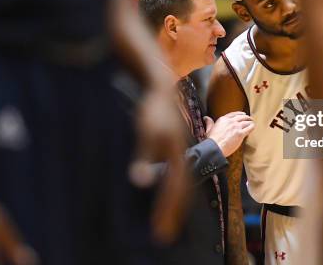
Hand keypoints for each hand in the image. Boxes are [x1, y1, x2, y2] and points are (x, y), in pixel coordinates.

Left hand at [133, 87, 189, 243]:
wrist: (160, 88)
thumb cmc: (152, 110)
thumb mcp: (146, 133)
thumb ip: (145, 157)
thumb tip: (140, 181)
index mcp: (178, 155)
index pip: (175, 190)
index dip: (167, 212)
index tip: (160, 231)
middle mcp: (182, 156)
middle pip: (182, 190)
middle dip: (173, 213)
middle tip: (164, 234)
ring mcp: (180, 152)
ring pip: (181, 183)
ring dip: (173, 203)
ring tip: (166, 219)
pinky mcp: (174, 148)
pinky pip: (176, 174)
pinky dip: (172, 189)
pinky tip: (164, 193)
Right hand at [204, 112, 253, 156]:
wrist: (215, 147)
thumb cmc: (212, 140)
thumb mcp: (209, 129)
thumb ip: (209, 123)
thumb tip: (206, 118)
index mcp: (223, 119)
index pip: (233, 114)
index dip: (239, 113)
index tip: (242, 114)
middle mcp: (230, 121)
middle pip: (241, 117)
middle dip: (246, 117)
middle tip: (249, 118)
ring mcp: (236, 127)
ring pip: (246, 122)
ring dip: (250, 122)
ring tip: (252, 123)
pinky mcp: (240, 134)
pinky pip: (249, 128)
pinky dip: (252, 127)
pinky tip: (253, 127)